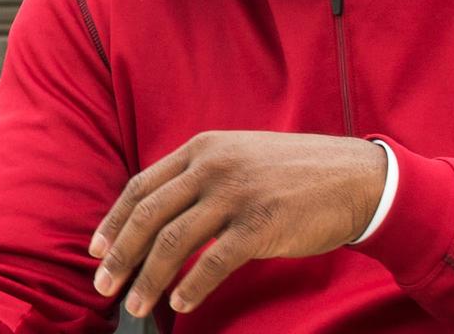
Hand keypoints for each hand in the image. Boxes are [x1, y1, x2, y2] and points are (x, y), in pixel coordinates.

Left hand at [90, 131, 388, 316]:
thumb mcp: (239, 156)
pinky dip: (191, 288)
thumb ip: (200, 175)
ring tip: (135, 304)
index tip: (97, 250)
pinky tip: (180, 304)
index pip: (141, 187)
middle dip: (120, 256)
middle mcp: (213, 167)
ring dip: (148, 279)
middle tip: (103, 285)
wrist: (357, 179)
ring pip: (173, 243)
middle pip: (149, 216)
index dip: (113, 222)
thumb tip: (157, 211)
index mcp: (202, 149)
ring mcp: (236, 195)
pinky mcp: (261, 225)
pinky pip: (212, 263)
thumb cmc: (295, 175)